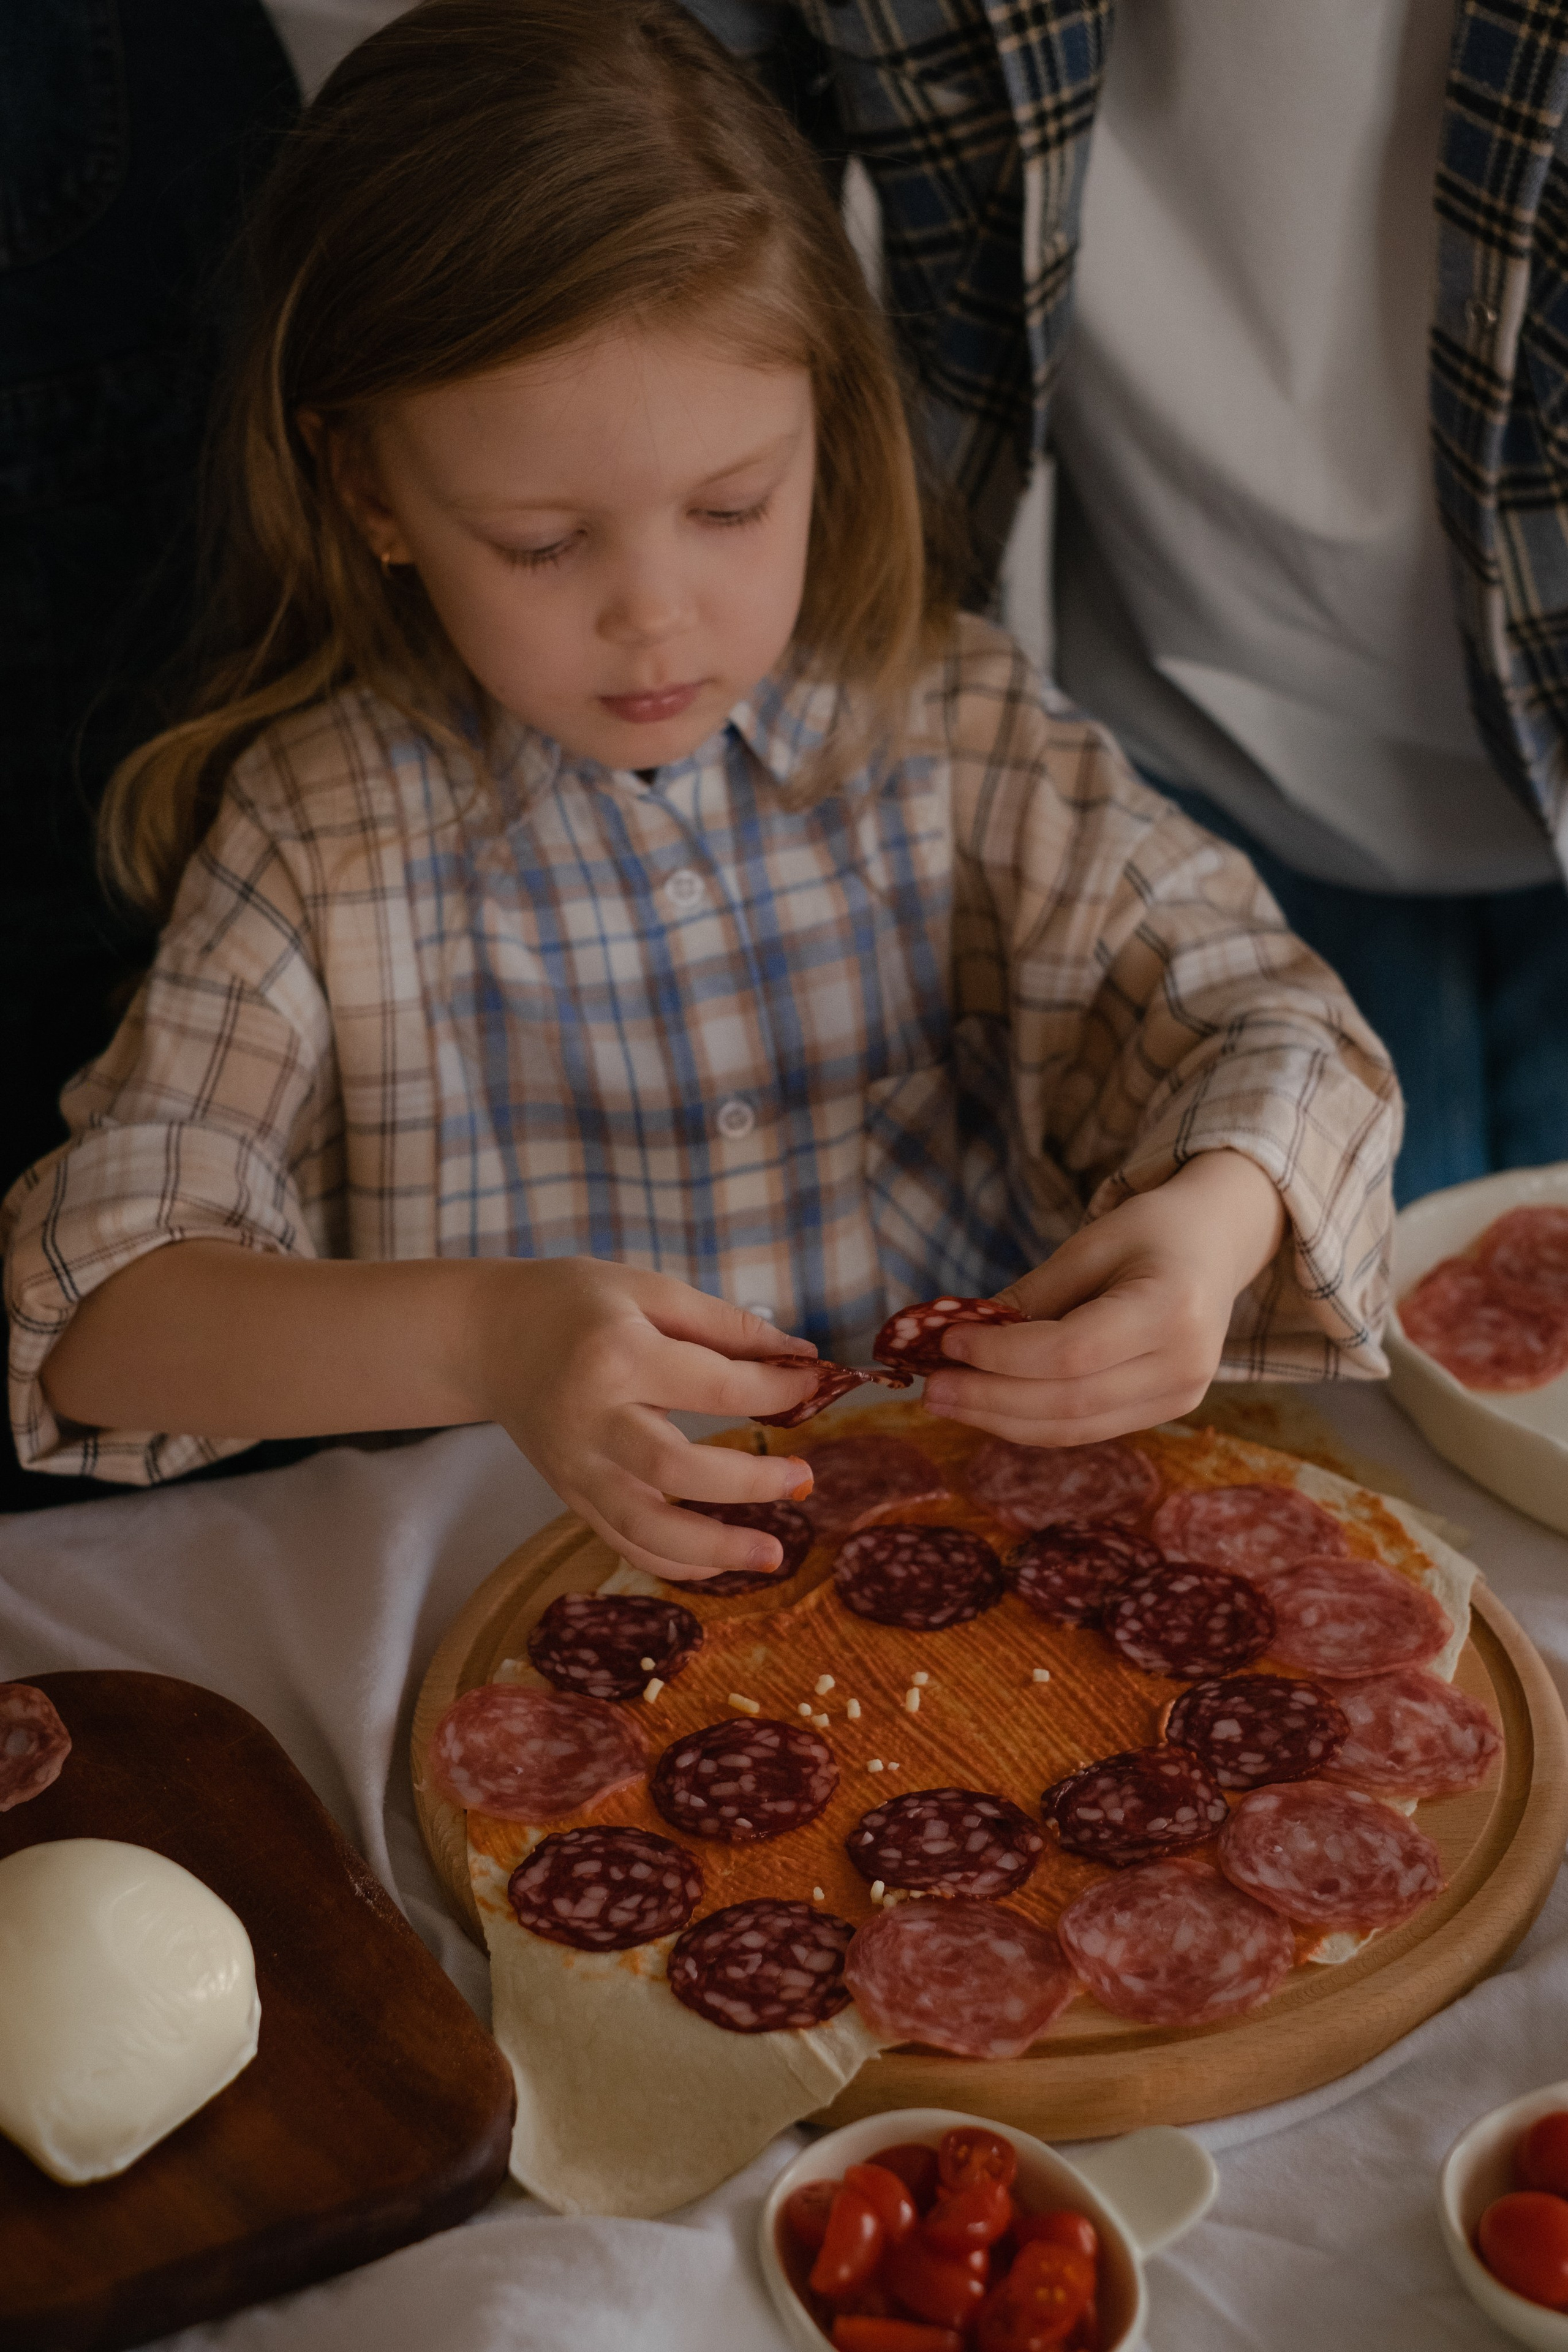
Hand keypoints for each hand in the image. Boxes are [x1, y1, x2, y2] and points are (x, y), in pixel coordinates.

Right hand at [473, 1257, 821, 1582]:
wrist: (486, 1337)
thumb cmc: (571, 1303)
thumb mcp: (647, 1289)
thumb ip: (724, 1324)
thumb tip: (800, 1355)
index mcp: (617, 1357)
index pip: (715, 1386)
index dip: (776, 1391)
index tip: (815, 1385)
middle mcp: (593, 1421)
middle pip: (677, 1471)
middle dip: (749, 1484)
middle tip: (804, 1480)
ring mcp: (577, 1468)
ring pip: (646, 1530)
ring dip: (715, 1550)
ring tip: (774, 1555)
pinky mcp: (571, 1495)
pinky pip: (624, 1543)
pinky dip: (674, 1563)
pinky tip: (719, 1562)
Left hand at [920, 1151, 1286, 1445]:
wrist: (1216, 1244)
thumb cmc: (1151, 1231)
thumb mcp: (1091, 1244)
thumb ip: (1032, 1296)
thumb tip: (958, 1336)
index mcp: (1173, 1309)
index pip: (1071, 1353)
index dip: (1002, 1355)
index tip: (947, 1340)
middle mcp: (1186, 1364)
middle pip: (1071, 1402)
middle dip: (991, 1399)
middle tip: (930, 1388)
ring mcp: (1182, 1396)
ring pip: (1076, 1428)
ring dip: (1003, 1419)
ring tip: (947, 1401)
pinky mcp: (1167, 1411)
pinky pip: (1088, 1427)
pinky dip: (1032, 1419)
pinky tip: (989, 1404)